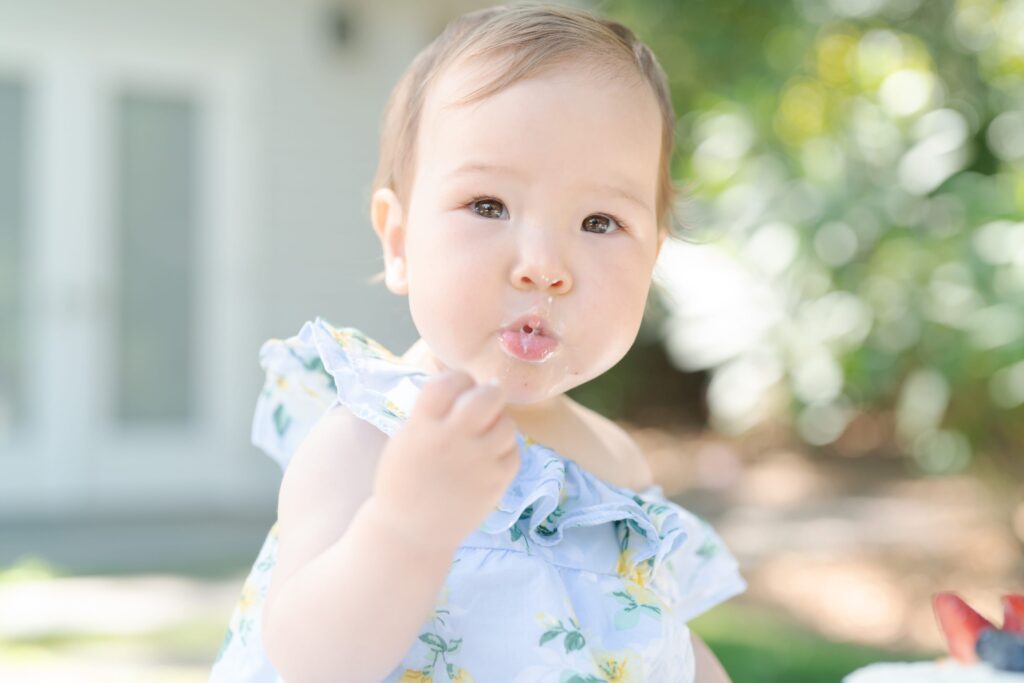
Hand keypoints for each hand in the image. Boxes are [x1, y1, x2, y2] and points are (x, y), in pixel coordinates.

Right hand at [370, 370, 520, 549]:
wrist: (411, 533)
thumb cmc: (404, 482)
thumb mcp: (406, 440)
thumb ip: (432, 414)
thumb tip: (464, 388)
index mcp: (423, 427)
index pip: (449, 382)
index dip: (458, 379)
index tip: (459, 387)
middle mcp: (452, 441)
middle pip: (487, 397)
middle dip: (487, 392)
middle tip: (483, 400)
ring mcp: (478, 462)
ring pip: (506, 423)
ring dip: (498, 421)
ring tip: (486, 430)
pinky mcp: (496, 482)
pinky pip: (514, 451)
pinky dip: (505, 448)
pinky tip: (491, 453)